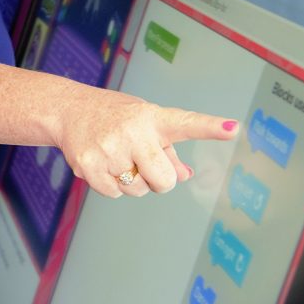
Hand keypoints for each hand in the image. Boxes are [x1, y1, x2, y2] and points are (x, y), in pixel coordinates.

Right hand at [54, 88, 237, 198]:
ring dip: (133, 182)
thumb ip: (168, 149)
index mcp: (152, 117)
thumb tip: (184, 175)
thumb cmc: (116, 116)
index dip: (211, 127)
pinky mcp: (89, 166)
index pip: (186, 123)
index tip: (234, 128)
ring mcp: (109, 149)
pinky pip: (115, 194)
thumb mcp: (145, 122)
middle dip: (159, 180)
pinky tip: (103, 163)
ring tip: (117, 156)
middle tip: (144, 164)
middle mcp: (132, 131)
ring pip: (139, 191)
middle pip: (165, 181)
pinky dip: (113, 185)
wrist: (68, 109)